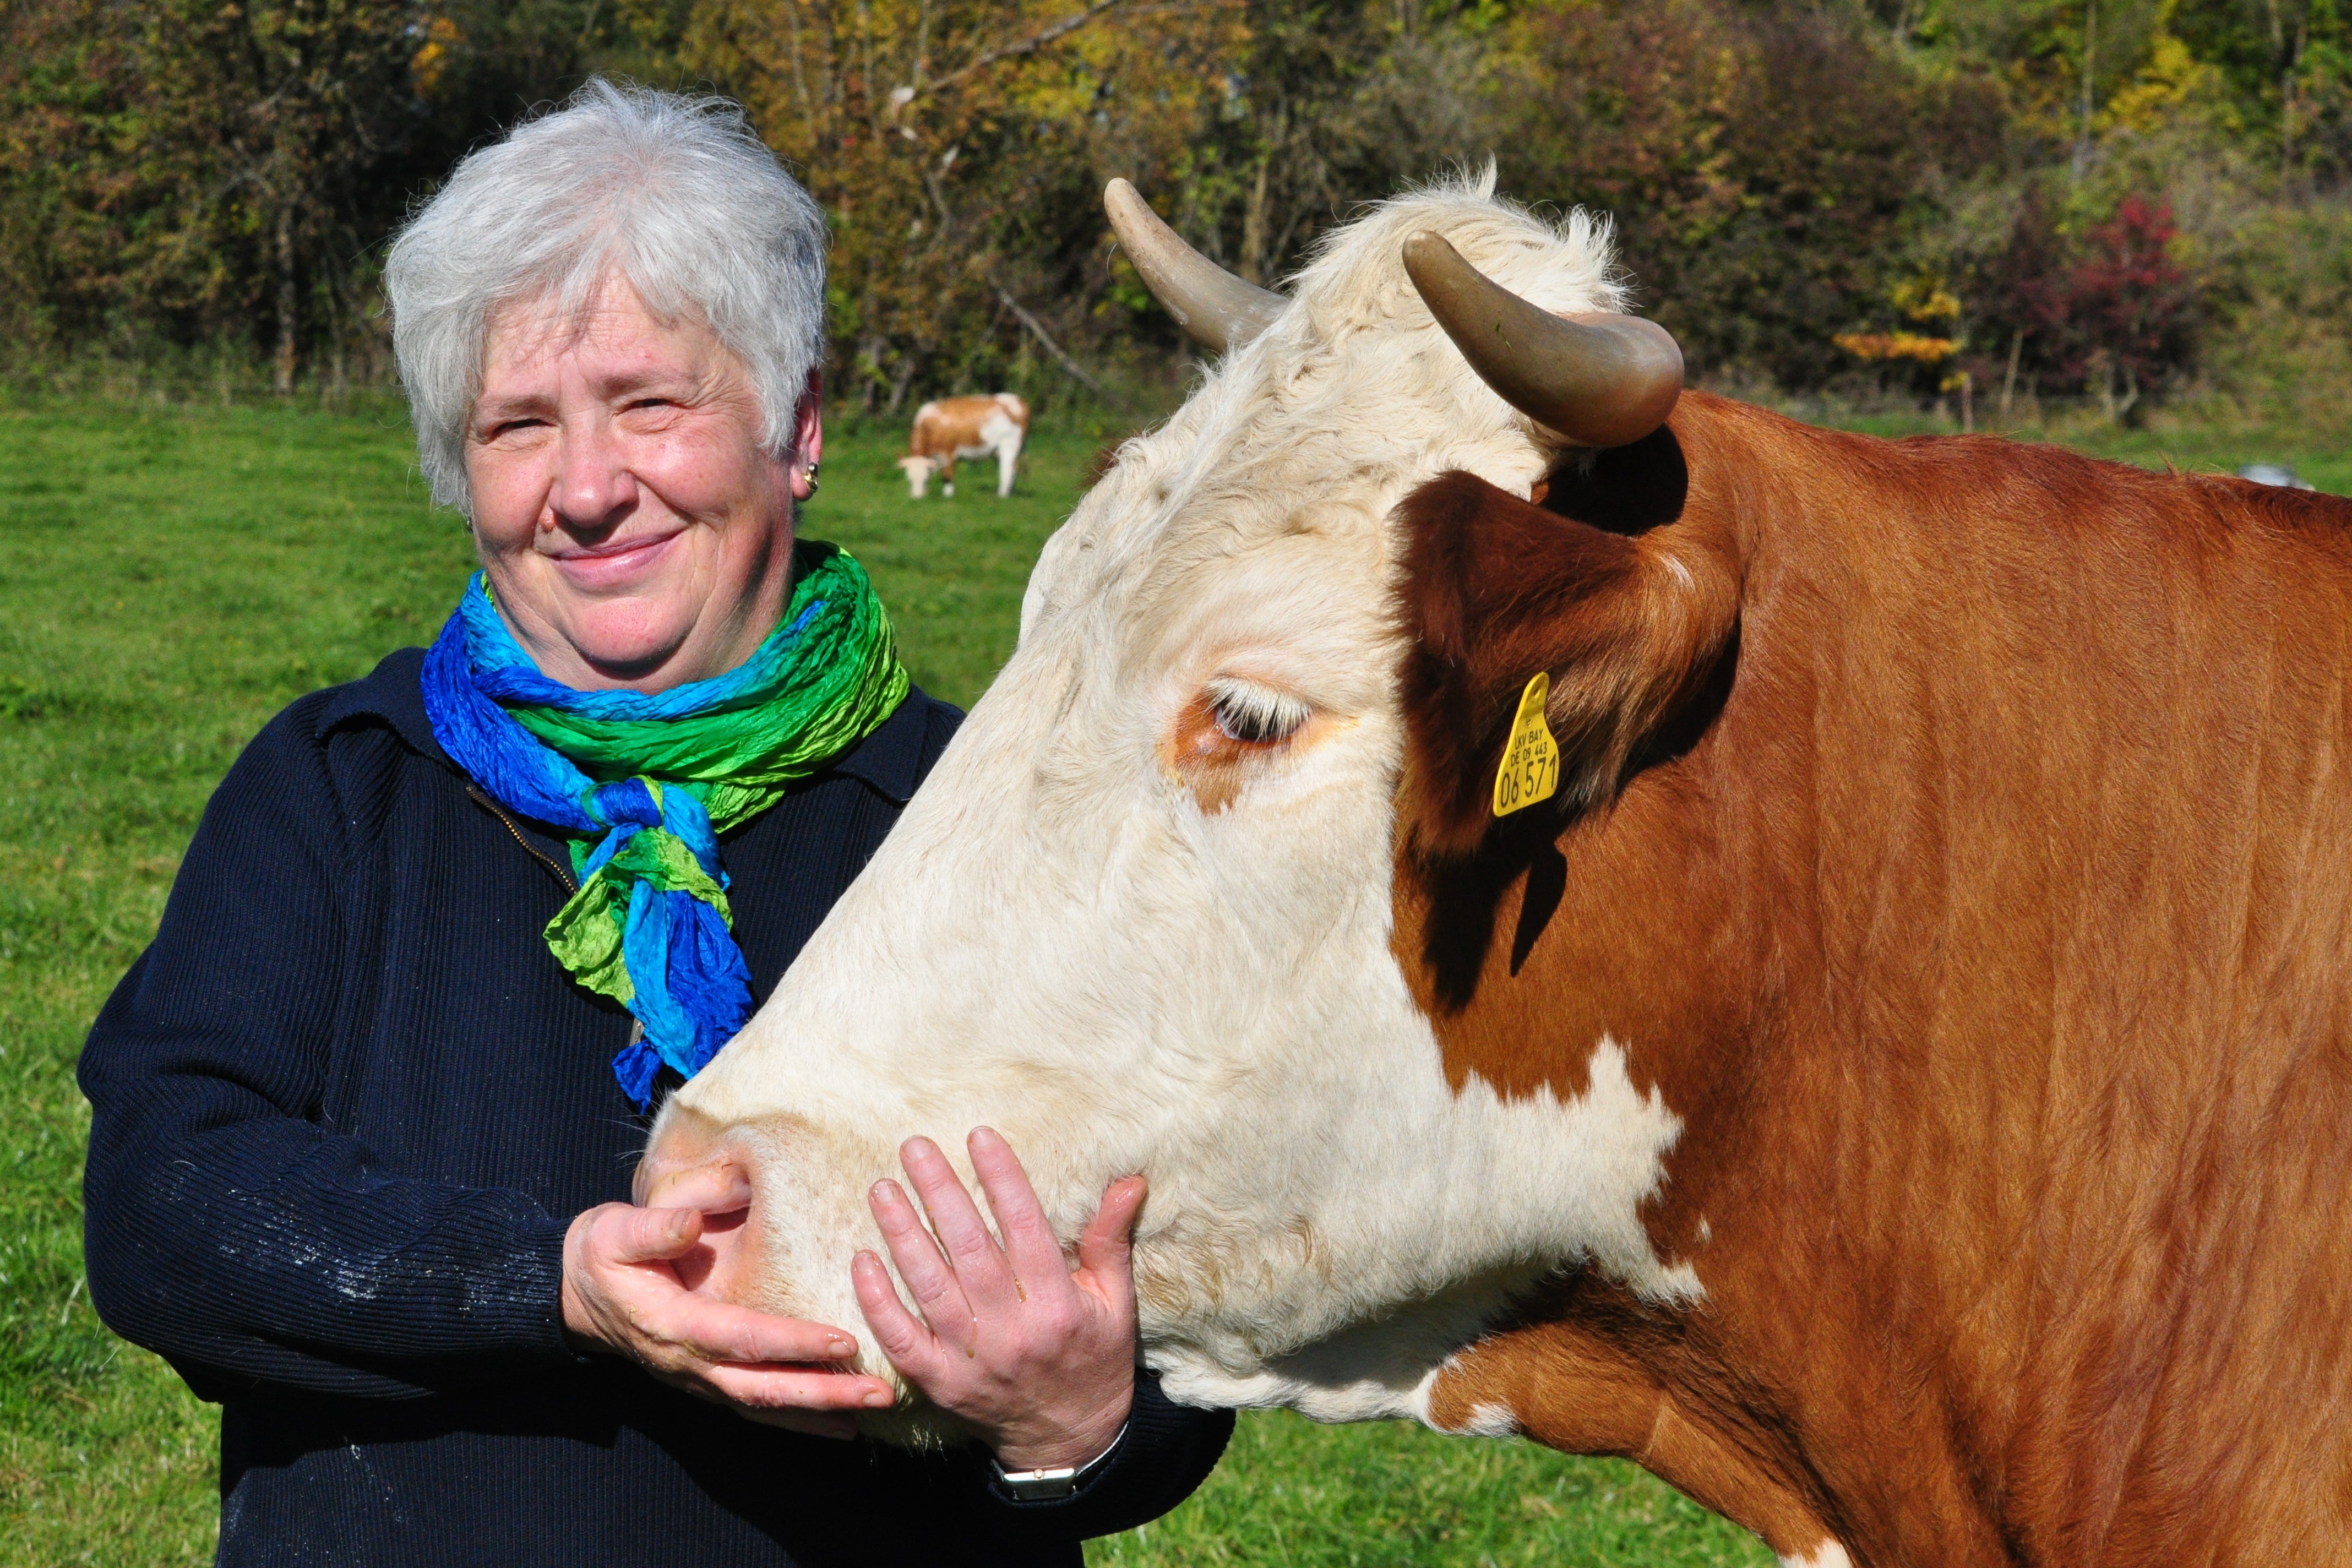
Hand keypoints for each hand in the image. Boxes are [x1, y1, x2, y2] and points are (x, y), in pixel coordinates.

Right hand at [562, 1166, 893, 1437]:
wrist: (575, 1292)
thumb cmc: (602, 1254)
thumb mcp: (614, 1232)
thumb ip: (652, 1228)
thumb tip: (691, 1222)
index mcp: (673, 1325)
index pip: (742, 1339)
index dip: (792, 1343)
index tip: (843, 1342)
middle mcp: (689, 1363)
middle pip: (762, 1389)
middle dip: (824, 1394)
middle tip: (881, 1393)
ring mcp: (698, 1379)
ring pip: (763, 1407)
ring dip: (819, 1414)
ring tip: (874, 1412)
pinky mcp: (707, 1381)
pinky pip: (757, 1406)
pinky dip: (798, 1419)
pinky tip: (840, 1424)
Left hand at [853, 1128, 1142, 1471]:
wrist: (1070, 1440)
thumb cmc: (1095, 1358)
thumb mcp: (1116, 1301)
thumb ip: (1111, 1240)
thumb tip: (1129, 1180)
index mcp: (1058, 1306)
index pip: (1025, 1228)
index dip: (1002, 1179)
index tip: (979, 1136)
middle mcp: (1013, 1331)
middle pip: (969, 1250)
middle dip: (940, 1193)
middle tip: (914, 1148)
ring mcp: (973, 1360)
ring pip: (929, 1288)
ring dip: (902, 1235)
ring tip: (882, 1189)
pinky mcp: (941, 1384)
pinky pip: (902, 1339)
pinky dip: (879, 1302)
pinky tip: (863, 1260)